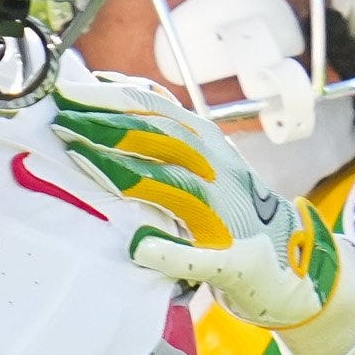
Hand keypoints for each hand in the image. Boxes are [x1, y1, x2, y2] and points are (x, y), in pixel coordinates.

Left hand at [48, 90, 347, 331]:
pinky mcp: (232, 259)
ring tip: (79, 156)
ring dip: (125, 168)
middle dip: (106, 121)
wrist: (293, 266)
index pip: (155, 108)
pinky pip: (198, 255)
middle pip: (158, 134)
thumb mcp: (201, 167)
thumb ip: (159, 145)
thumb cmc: (233, 216)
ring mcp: (226, 212)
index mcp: (206, 145)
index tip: (68, 88)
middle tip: (60, 115)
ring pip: (173, 182)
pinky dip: (168, 250)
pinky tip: (138, 246)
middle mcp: (217, 168)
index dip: (110, 96)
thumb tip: (103, 114)